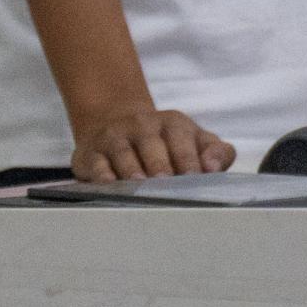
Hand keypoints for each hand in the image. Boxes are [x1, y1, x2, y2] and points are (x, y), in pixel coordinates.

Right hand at [72, 100, 236, 181]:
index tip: (196, 177)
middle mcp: (143, 126)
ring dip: (131, 169)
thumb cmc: (165, 142)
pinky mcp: (92, 153)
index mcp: (173, 124)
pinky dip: (101, 173)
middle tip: (166, 183)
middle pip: (152, 144)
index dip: (190, 160)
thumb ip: (215, 152)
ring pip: (123, 152)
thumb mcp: (194, 140)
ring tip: (140, 185)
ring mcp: (116, 137)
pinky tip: (108, 184)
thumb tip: (215, 167)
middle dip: (160, 164)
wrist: (116, 122)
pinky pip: (96, 162)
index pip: (183, 141)